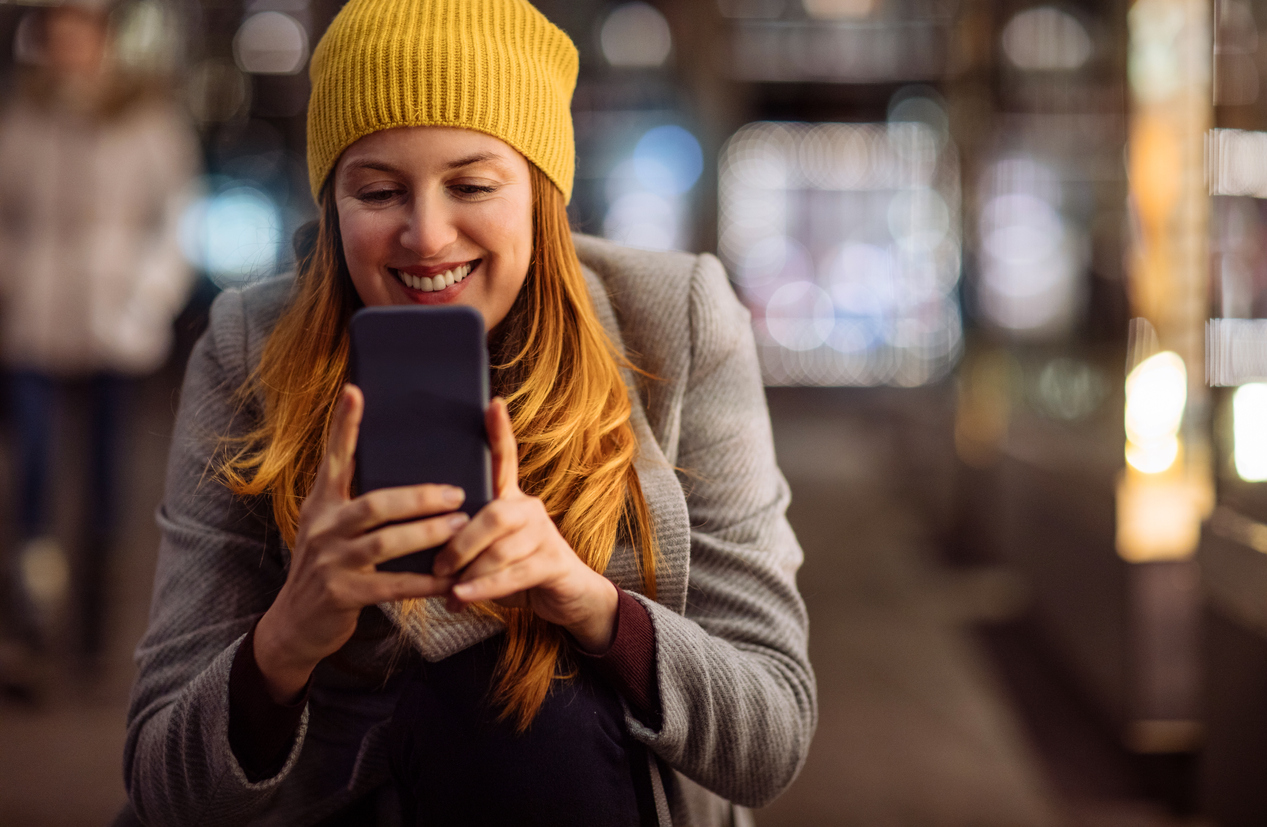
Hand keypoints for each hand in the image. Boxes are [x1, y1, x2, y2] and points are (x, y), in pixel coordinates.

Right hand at [253, 385, 465, 702]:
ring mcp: (330, 562)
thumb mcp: (329, 529)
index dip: (344, 425)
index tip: (356, 390)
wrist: (294, 625)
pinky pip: (392, 586)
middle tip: (456, 493)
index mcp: (321, 504)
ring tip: (461, 527)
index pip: (333, 458)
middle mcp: (322, 528)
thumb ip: (353, 501)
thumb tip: (400, 470)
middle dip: (419, 497)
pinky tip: (451, 581)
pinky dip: (425, 583)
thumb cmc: (327, 568)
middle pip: (374, 504)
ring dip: (427, 534)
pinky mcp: (342, 595)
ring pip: (385, 543)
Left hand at [432, 398, 619, 653]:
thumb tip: (418, 537)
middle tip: (438, 565)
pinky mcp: (554, 562)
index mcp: (510, 498)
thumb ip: (463, 536)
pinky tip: (462, 598)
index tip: (492, 403)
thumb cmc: (515, 568)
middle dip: (460, 542)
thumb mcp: (489, 547)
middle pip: (493, 514)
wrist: (564, 597)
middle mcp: (530, 509)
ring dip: (469, 573)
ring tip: (449, 592)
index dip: (500, 431)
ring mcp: (545, 534)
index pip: (506, 457)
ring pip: (500, 549)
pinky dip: (483, 588)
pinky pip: (513, 574)